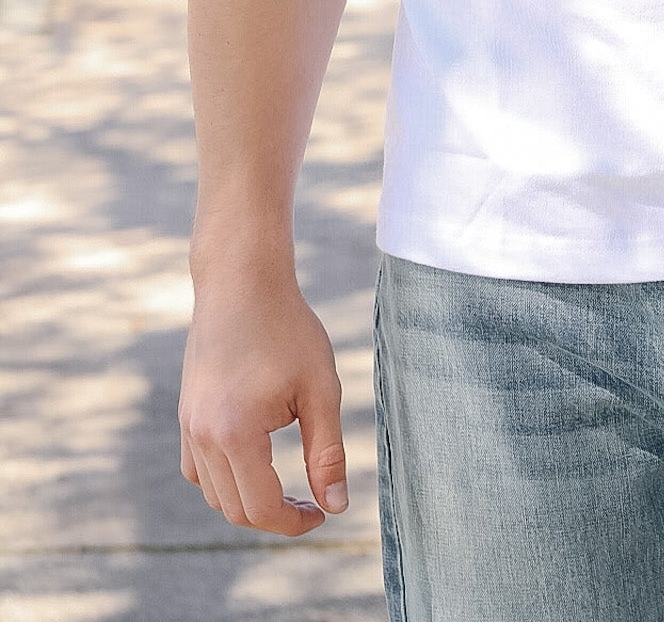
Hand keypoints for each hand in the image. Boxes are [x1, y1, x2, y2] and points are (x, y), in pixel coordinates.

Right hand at [179, 270, 347, 536]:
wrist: (242, 281)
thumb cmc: (287, 328)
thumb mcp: (320, 389)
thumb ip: (328, 453)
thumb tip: (337, 506)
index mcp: (235, 434)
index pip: (262, 508)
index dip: (295, 522)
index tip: (322, 512)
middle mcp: (202, 436)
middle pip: (235, 509)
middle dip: (274, 516)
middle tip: (312, 501)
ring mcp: (187, 425)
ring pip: (213, 493)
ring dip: (248, 500)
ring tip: (287, 484)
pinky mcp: (185, 413)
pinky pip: (198, 469)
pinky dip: (224, 480)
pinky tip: (255, 460)